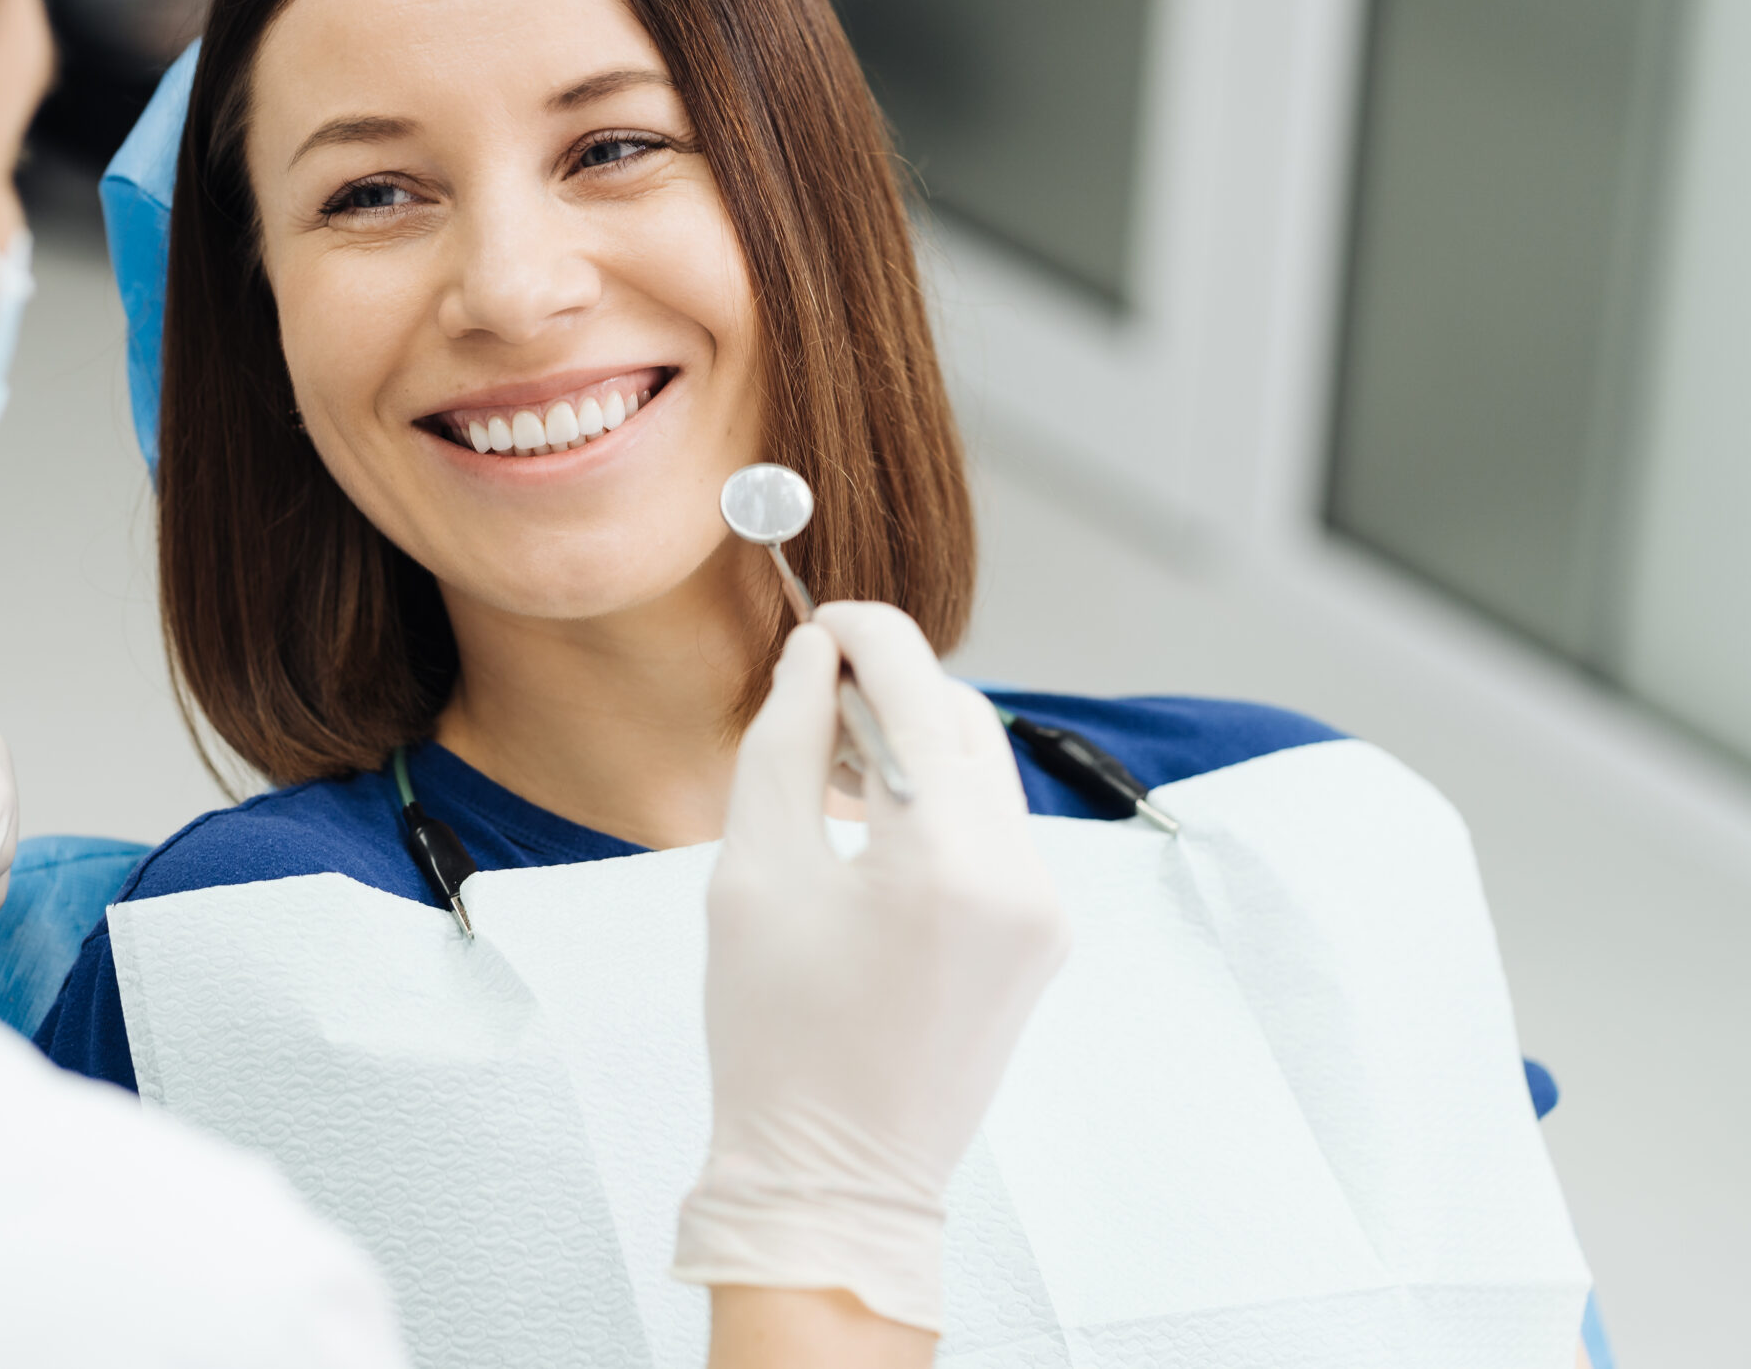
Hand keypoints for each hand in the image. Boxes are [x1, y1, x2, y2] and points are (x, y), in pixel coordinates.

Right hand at [674, 603, 1068, 1336]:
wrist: (834, 1179)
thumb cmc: (774, 1038)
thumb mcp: (754, 874)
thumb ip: (785, 745)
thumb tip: (816, 659)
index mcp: (945, 860)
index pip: (918, 690)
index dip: (866, 633)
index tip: (820, 619)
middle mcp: (1020, 878)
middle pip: (964, 720)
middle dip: (891, 689)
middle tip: (810, 700)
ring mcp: (1044, 913)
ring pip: (984, 773)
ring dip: (915, 746)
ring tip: (832, 774)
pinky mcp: (1043, 940)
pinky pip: (995, 832)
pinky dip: (939, 806)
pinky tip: (873, 833)